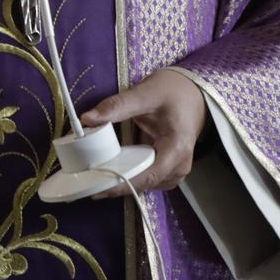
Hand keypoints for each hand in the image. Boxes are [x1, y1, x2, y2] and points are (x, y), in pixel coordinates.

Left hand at [80, 69, 207, 196]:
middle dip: (116, 182)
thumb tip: (88, 118)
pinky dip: (129, 173)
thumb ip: (117, 106)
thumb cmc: (174, 91)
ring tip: (96, 173)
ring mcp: (175, 170)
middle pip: (144, 183)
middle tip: (87, 179)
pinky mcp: (168, 168)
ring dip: (122, 179)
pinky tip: (112, 167)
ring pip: (144, 184)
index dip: (121, 185)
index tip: (97, 187)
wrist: (192, 92)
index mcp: (178, 148)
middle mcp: (179, 166)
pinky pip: (146, 177)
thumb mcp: (146, 94)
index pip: (148, 176)